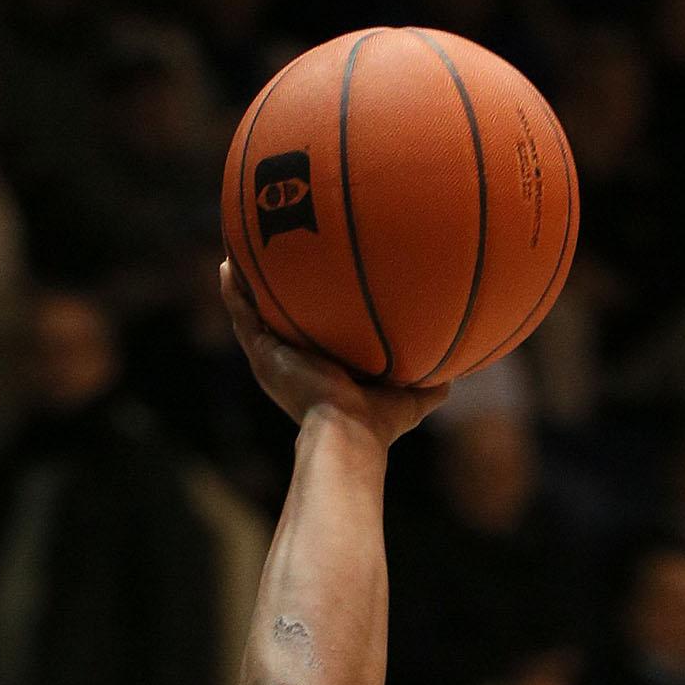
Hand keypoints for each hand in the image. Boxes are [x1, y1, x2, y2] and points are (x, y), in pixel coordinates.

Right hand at [219, 260, 448, 440]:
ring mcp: (274, 359)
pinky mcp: (263, 355)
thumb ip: (430, 384)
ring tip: (238, 251)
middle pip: (278, 321)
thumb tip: (456, 374)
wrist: (347, 433)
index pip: (313, 338)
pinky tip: (228, 262)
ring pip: (253, 314)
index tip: (315, 289)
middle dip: (274, 294)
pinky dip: (234, 291)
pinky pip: (242, 316)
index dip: (313, 315)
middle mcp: (293, 365)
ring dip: (246, 285)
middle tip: (271, 260)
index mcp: (321, 374)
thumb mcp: (411, 399)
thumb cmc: (377, 425)